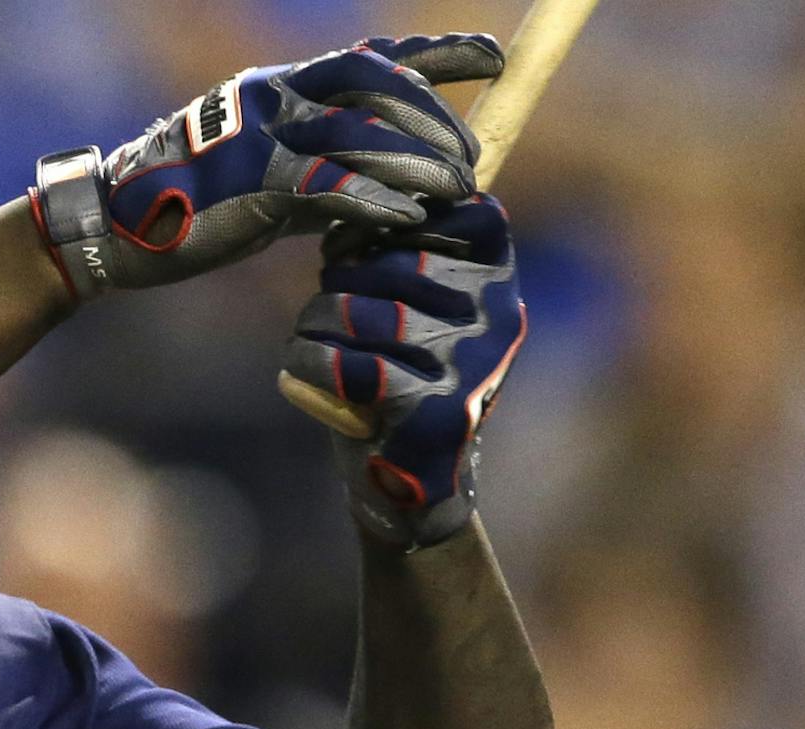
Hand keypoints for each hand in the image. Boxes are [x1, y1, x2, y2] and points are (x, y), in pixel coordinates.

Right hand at [33, 34, 504, 294]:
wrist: (108, 228)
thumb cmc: (184, 208)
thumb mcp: (265, 179)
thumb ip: (323, 176)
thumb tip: (386, 196)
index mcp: (281, 87)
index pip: (371, 56)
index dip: (436, 53)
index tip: (492, 56)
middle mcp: (276, 97)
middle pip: (378, 85)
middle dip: (435, 118)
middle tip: (472, 157)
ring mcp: (262, 136)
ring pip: (362, 132)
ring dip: (418, 160)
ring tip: (459, 189)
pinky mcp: (250, 182)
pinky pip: (328, 184)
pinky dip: (374, 200)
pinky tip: (406, 217)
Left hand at [283, 194, 525, 547]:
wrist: (405, 481)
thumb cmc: (395, 366)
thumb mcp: (406, 292)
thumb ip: (395, 238)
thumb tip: (347, 173)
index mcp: (496, 267)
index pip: (452, 203)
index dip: (385, 219)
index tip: (353, 249)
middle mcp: (496, 309)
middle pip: (387, 256)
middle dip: (339, 279)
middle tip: (334, 307)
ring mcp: (471, 361)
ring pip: (354, 308)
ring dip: (316, 323)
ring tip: (323, 340)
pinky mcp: (435, 409)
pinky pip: (343, 363)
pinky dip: (308, 364)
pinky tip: (311, 373)